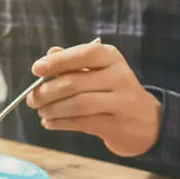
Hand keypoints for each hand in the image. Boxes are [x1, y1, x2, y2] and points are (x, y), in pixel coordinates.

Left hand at [26, 41, 161, 156]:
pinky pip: (81, 123)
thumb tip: (50, 53)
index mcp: (112, 58)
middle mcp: (119, 77)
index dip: (58, 61)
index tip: (36, 69)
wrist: (147, 122)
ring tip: (41, 112)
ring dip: (52, 110)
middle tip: (32, 99)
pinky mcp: (116, 125)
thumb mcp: (99, 71)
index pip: (84, 54)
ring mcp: (120, 103)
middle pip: (74, 83)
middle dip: (47, 92)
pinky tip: (50, 123)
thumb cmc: (114, 92)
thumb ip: (75, 62)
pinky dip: (60, 123)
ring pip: (76, 105)